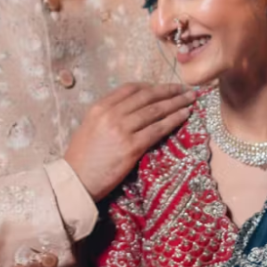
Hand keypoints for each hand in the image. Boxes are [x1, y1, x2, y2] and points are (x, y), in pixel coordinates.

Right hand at [65, 82, 196, 199]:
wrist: (76, 181)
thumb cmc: (82, 157)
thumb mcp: (90, 126)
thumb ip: (108, 114)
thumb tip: (131, 108)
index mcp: (100, 107)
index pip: (131, 89)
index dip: (151, 86)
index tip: (164, 87)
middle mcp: (111, 114)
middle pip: (147, 96)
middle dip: (168, 91)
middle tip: (185, 88)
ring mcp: (122, 130)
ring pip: (155, 111)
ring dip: (176, 103)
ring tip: (190, 99)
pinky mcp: (132, 147)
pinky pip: (158, 129)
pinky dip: (173, 120)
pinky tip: (184, 116)